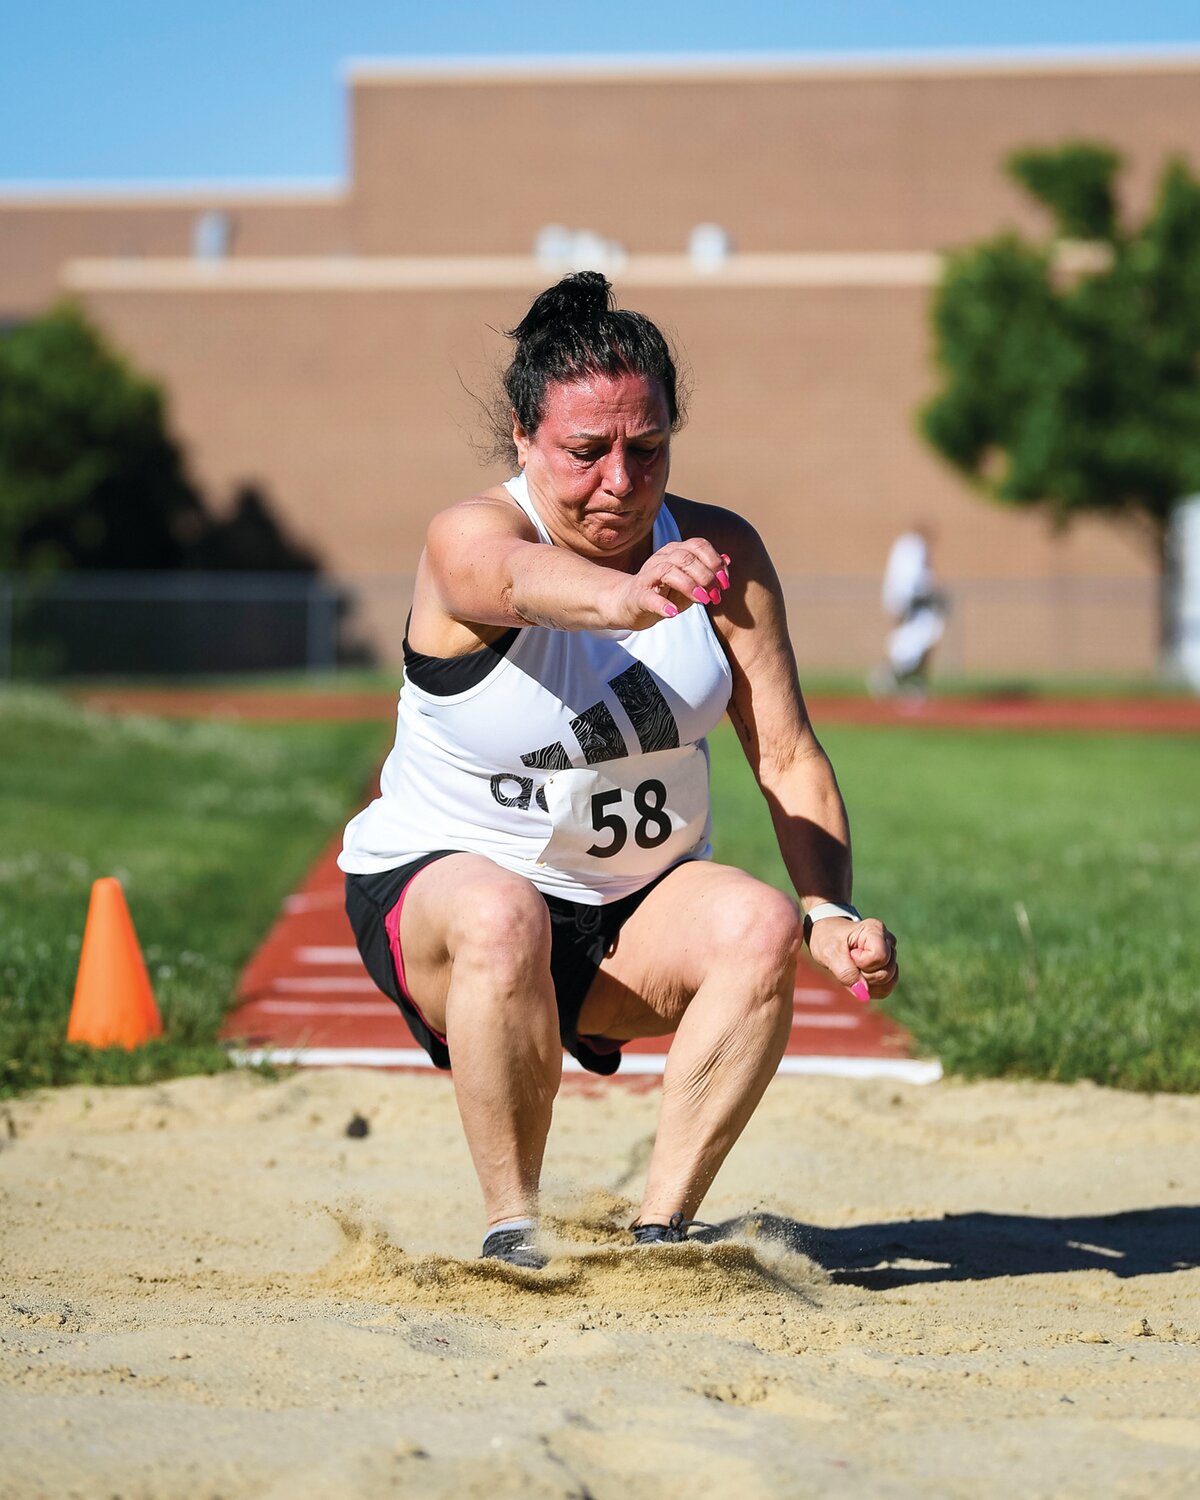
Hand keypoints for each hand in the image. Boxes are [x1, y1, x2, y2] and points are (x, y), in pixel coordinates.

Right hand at [606, 539, 730, 628]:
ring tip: (703, 600)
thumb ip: (707, 573)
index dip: (715, 562)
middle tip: (716, 596)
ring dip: (689, 586)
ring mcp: (647, 576)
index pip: (698, 546)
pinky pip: (649, 597)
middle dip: (706, 576)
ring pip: (668, 571)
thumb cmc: (663, 593)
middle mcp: (661, 558)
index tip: (725, 583)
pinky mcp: (637, 595)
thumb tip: (727, 560)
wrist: (629, 604)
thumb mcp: (689, 584)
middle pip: (686, 558)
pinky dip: (662, 604)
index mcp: (675, 552)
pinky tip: (673, 613)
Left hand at [807, 916, 898, 1001]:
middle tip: (848, 962)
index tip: (850, 954)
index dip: (862, 963)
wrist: (826, 937)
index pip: (880, 956)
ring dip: (867, 982)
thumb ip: (846, 973)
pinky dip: (870, 988)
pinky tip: (858, 977)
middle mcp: (887, 941)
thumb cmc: (827, 939)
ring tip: (853, 968)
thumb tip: (863, 994)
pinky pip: (885, 988)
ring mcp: (890, 955)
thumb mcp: (829, 954)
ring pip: (889, 981)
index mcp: (875, 929)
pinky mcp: (888, 968)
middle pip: (886, 972)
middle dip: (863, 975)